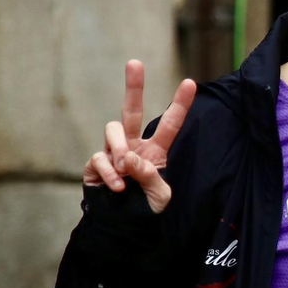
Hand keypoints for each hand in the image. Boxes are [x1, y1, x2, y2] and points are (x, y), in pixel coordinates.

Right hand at [83, 60, 196, 213]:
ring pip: (113, 130)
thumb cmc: (145, 208)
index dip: (180, 104)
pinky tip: (116, 186)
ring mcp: (114, 152)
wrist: (122, 225)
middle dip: (134, 86)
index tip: (190, 83)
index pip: (170, 124)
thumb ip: (150, 178)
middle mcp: (134, 145)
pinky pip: (100, 157)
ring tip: (126, 169)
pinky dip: (109, 172)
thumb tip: (131, 159)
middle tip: (135, 62)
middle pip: (132, 110)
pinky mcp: (96, 163)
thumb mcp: (159, 197)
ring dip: (120, 148)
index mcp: (156, 150)